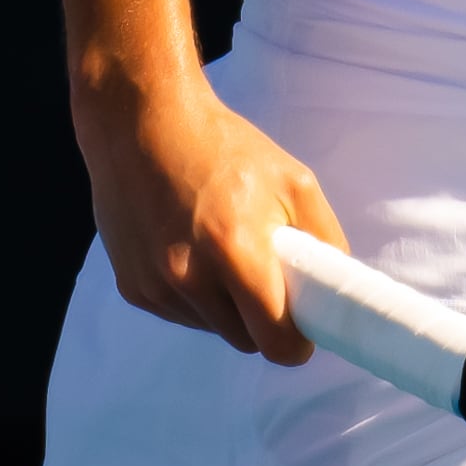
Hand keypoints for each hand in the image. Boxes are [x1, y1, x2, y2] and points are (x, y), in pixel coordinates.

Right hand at [75, 76, 347, 358]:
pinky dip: (196, 298)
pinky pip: (181, 314)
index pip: (274, 340)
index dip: (297, 340)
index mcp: (234, 249)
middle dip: (263, 319)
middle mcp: (187, 277)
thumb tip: (334, 291)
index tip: (304, 323)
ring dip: (228, 308)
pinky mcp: (131, 289)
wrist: (141, 124)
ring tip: (224, 253)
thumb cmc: (225, 148)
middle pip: (245, 340)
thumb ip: (325, 240)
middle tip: (267, 275)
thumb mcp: (294, 181)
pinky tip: (192, 251)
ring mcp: (154, 287)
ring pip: (213, 329)